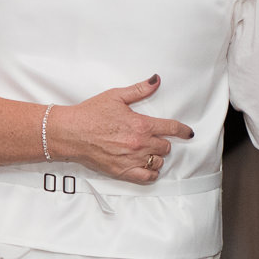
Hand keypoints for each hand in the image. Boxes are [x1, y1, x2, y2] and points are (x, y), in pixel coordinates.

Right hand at [49, 75, 194, 183]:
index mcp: (141, 125)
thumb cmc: (90, 114)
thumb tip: (156, 81)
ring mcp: (132, 159)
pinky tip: (148, 168)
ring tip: (149, 152)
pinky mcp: (122, 171)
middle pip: (166, 147)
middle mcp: (139, 144)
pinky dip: (151, 174)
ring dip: (157, 157)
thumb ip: (139, 90)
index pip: (171, 128)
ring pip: (158, 162)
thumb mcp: (116, 97)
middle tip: (155, 139)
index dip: (183, 130)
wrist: (71, 133)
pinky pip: (146, 177)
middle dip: (163, 142)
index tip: (187, 132)